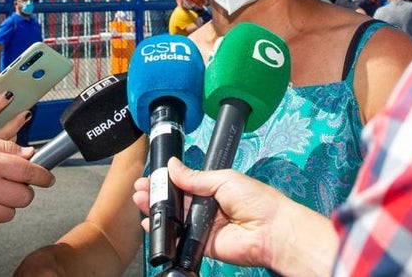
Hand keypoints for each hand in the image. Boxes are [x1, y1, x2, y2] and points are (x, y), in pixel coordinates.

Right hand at [133, 158, 285, 270]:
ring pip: (176, 220)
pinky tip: (151, 224)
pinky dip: (166, 234)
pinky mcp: (203, 245)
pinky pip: (181, 240)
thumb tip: (172, 166)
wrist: (270, 229)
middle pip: (177, 202)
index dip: (168, 181)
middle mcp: (207, 207)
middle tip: (140, 190)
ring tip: (141, 202)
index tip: (150, 177)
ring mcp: (204, 227)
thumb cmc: (255, 199)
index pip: (185, 184)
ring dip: (158, 212)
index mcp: (214, 188)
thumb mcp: (223, 179)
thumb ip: (195, 177)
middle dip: (158, 195)